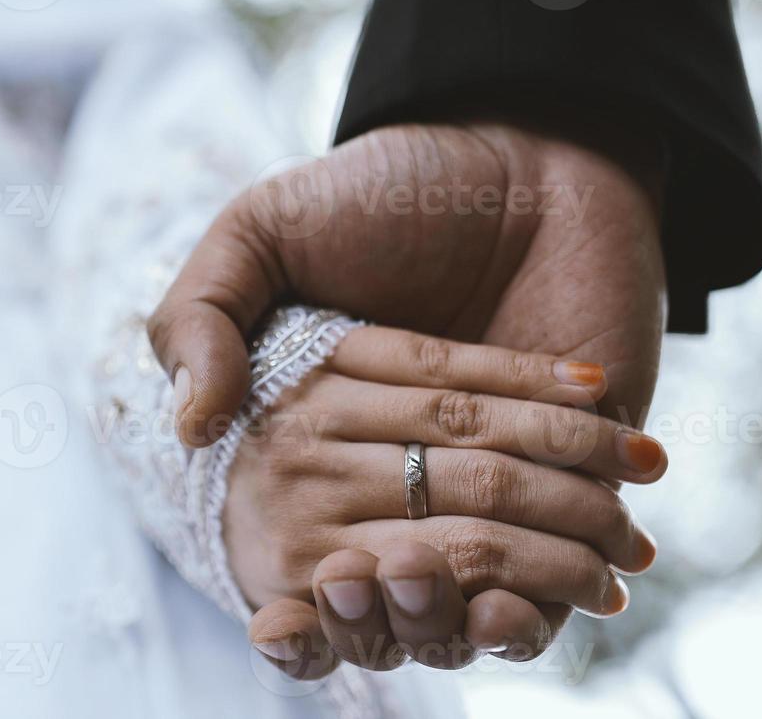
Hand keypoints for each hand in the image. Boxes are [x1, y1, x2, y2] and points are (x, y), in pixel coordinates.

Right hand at [147, 121, 668, 666]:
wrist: (531, 152)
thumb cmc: (389, 189)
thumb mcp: (265, 229)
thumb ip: (202, 313)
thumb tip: (191, 428)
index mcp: (309, 435)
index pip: (313, 542)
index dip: (310, 604)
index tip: (315, 601)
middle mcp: (392, 468)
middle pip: (401, 566)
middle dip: (413, 601)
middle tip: (409, 582)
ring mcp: (484, 480)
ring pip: (477, 580)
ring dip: (490, 599)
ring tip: (489, 600)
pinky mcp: (569, 481)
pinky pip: (551, 579)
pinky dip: (546, 608)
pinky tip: (539, 605)